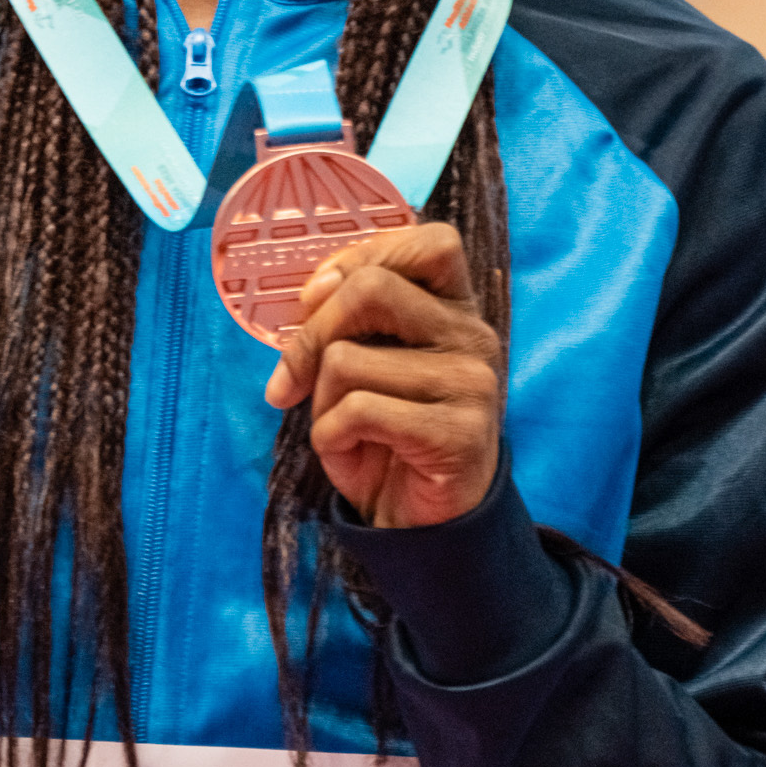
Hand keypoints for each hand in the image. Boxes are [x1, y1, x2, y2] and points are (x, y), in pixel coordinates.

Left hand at [260, 219, 502, 531]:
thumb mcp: (364, 365)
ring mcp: (473, 384)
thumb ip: (350, 320)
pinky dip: (330, 435)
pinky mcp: (459, 434)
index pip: (428, 242)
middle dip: (311, 333)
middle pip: (372, 288)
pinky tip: (352, 451)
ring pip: (348, 358)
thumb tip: (310, 294)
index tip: (316, 300)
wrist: (423, 524)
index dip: (361, 258)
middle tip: (292, 376)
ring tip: (342, 426)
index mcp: (456, 308)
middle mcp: (473, 337)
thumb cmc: (386, 437)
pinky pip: (357, 411)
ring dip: (319, 399)